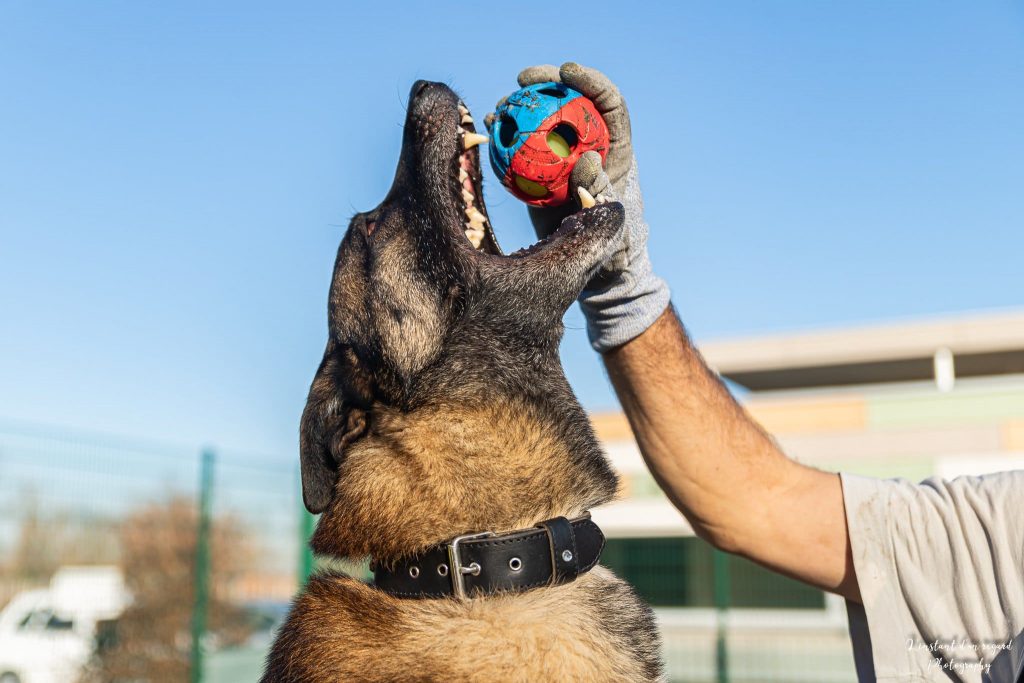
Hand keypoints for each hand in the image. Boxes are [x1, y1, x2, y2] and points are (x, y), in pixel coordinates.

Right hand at [486, 62, 669, 351]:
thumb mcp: (612, 221)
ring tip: (501, 106)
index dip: (590, 81)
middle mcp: (589, 148)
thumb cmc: (616, 251)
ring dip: (522, 108)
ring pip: (542, 124)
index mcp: (616, 150)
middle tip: (524, 79)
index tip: (567, 73)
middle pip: (570, 103)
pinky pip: (522, 151)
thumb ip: (601, 190)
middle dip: (548, 82)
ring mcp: (562, 162)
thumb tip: (585, 159)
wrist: (597, 276)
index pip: (607, 104)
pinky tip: (488, 129)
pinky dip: (506, 138)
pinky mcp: (541, 177)